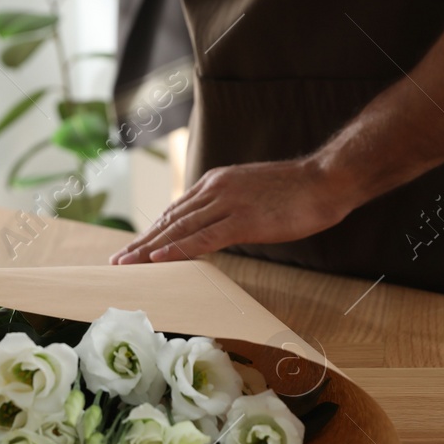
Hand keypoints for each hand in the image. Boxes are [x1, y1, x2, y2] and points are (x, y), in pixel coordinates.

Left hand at [112, 156, 358, 263]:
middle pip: (170, 220)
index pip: (177, 210)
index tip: (136, 246)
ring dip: (149, 248)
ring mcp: (227, 204)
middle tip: (118, 260)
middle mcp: (215, 189)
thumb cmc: (297, 190)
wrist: (325, 180)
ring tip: (127, 264)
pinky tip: (157, 259)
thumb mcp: (254, 192)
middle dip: (142, 241)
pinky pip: (203, 238)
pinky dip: (177, 250)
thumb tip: (218, 225)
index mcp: (216, 181)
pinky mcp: (242, 220)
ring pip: (179, 229)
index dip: (154, 230)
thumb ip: (231, 205)